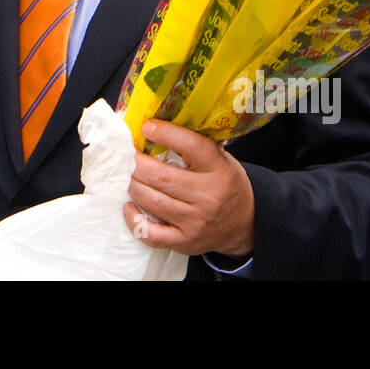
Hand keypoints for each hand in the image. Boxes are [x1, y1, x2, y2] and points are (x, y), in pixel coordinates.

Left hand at [123, 119, 255, 257]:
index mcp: (219, 170)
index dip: (167, 134)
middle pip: (162, 177)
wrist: (243, 226)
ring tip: (126, 174)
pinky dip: (134, 219)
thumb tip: (156, 127)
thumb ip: (195, 147)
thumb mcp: (221, 161)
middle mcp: (208, 197)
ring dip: (132, 184)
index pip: (192, 146)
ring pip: (152, 201)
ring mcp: (195, 222)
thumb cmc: (225, 185)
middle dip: (136, 163)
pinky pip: (151, 233)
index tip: (147, 127)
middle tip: (126, 153)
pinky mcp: (184, 241)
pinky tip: (128, 205)